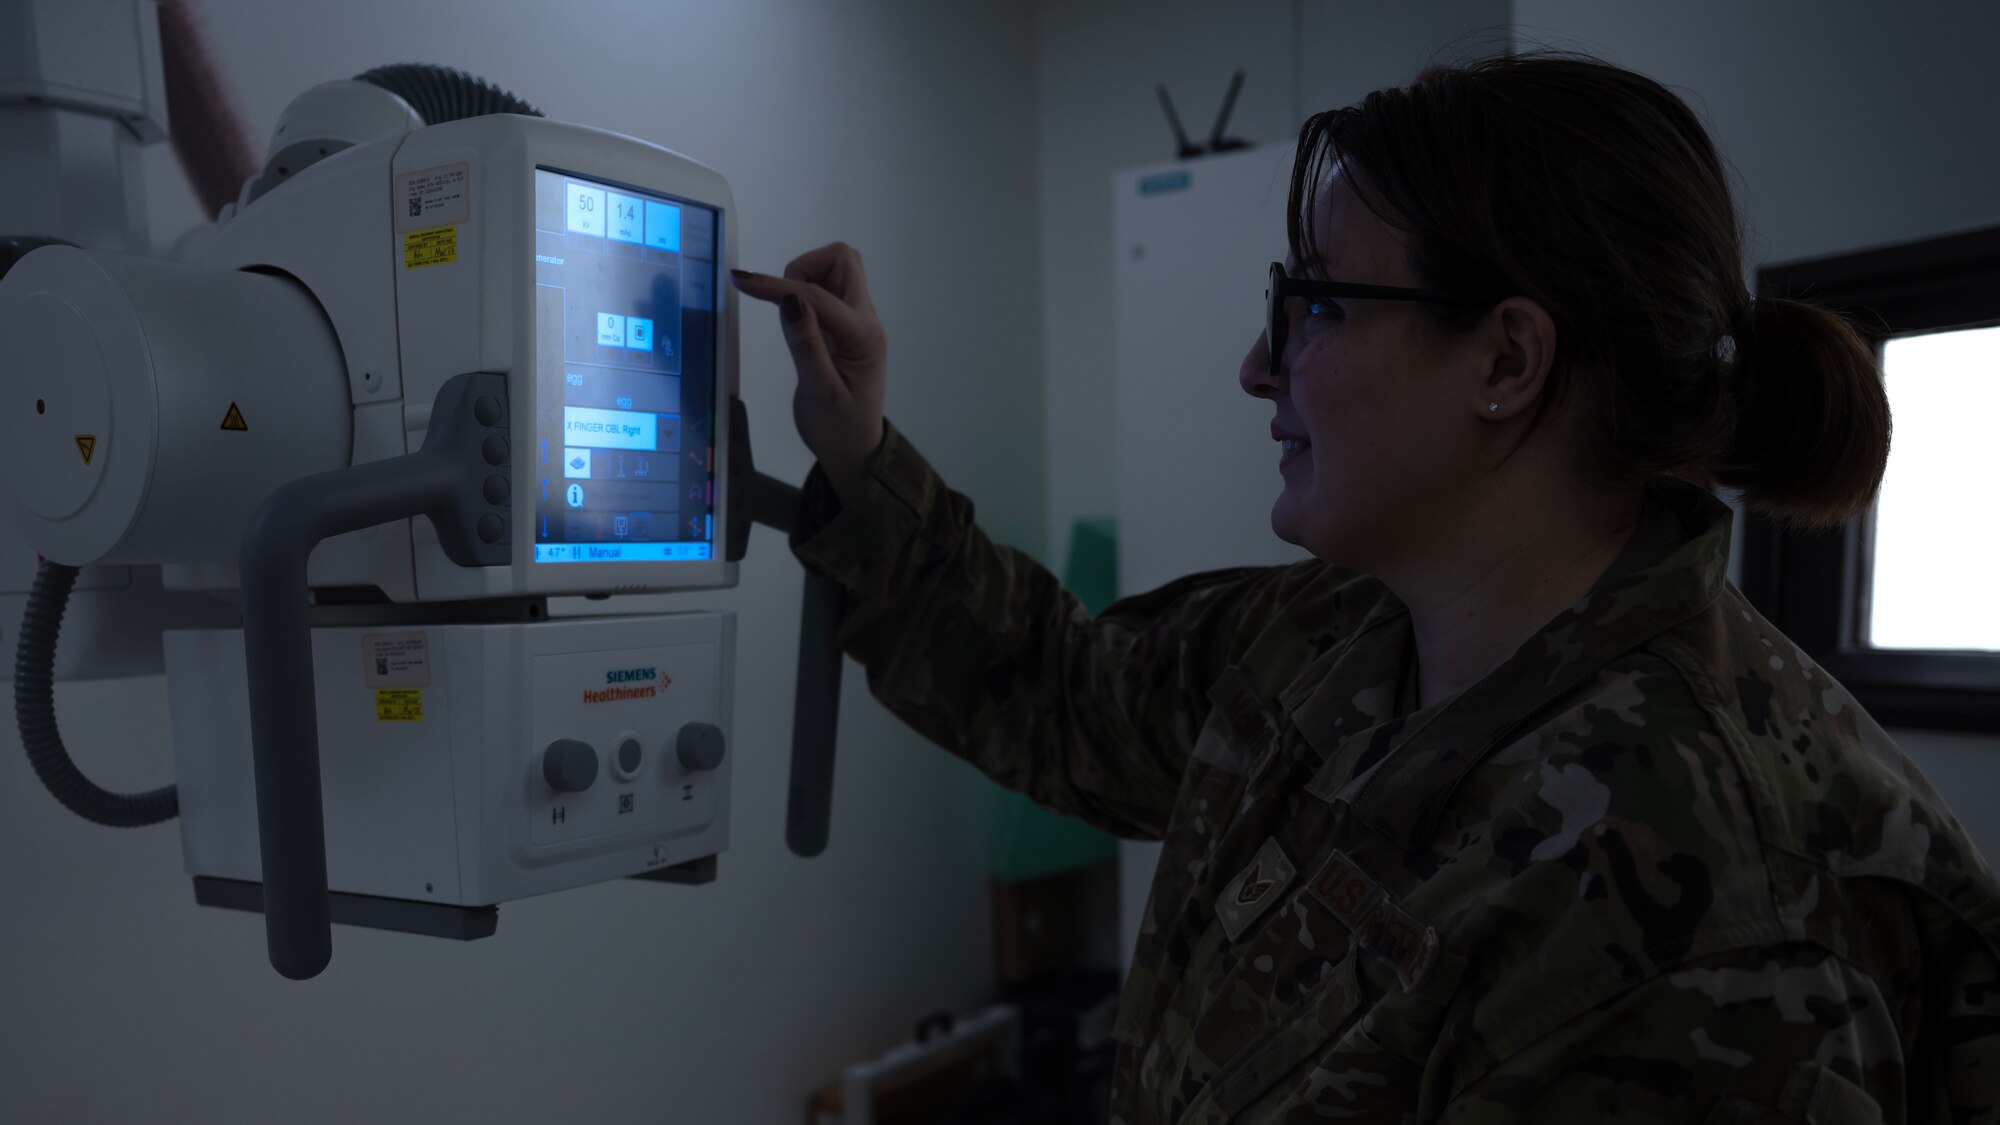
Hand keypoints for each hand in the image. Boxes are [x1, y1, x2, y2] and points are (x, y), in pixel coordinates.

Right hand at [729, 243, 886, 498]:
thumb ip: (805, 345)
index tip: (740, 282)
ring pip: (836, 270)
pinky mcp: (845, 327)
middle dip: (805, 268)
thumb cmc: (837, 429)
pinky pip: (828, 290)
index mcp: (863, 336)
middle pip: (843, 260)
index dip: (777, 286)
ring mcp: (858, 322)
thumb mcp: (819, 392)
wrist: (855, 450)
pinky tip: (795, 321)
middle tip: (782, 304)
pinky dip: (807, 292)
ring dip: (807, 278)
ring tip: (789, 318)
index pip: (817, 294)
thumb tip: (790, 300)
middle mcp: (866, 321)